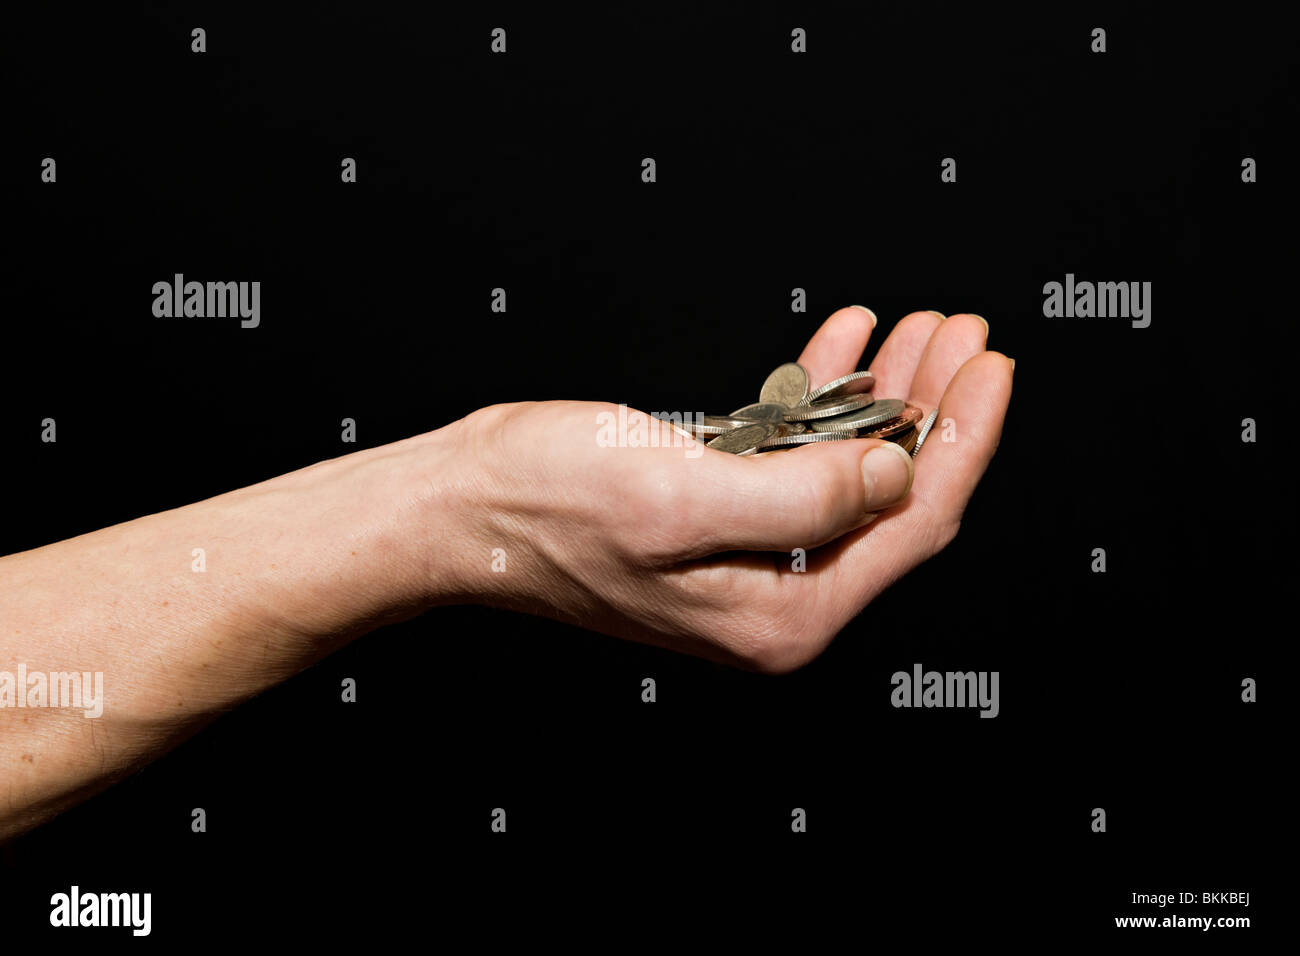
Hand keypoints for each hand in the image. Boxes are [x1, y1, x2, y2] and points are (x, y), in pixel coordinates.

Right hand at [448, 307, 1012, 671]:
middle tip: (965, 333)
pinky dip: (820, 395)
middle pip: (892, 494)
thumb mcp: (680, 495)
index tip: (989, 367)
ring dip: (884, 391)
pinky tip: (842, 342)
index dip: (961, 439)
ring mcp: (747, 554)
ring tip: (919, 327)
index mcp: (782, 611)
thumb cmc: (546, 507)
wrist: (461, 507)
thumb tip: (895, 475)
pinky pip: (792, 452)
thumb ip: (803, 496)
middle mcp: (775, 593)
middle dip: (933, 408)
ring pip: (848, 467)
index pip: (911, 523)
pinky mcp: (717, 514)